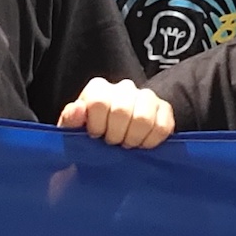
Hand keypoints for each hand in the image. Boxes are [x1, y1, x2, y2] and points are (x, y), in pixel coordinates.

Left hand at [59, 79, 174, 150]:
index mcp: (98, 89)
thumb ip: (70, 121)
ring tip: (127, 143)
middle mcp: (124, 87)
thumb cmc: (90, 140)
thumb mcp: (71, 133)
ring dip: (133, 138)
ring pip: (144, 118)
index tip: (96, 136)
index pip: (99, 101)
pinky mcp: (165, 110)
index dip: (97, 126)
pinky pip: (163, 126)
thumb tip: (78, 108)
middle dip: (116, 135)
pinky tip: (141, 144)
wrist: (111, 147)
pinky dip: (151, 141)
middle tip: (113, 143)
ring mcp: (147, 97)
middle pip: (122, 110)